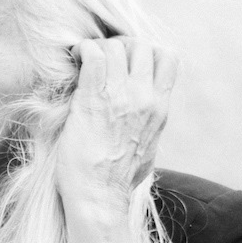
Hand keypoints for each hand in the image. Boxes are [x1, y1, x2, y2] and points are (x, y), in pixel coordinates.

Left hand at [55, 36, 178, 223]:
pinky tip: (74, 61)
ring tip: (83, 62)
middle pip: (142, 45)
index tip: (126, 62)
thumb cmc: (116, 182)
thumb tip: (142, 127)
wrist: (99, 197)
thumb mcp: (147, 150)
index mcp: (160, 108)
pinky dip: (83, 51)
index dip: (145, 52)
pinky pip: (94, 53)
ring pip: (117, 46)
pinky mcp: (95, 97)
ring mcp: (122, 96)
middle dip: (121, 46)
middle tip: (101, 60)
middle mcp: (146, 98)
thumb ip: (148, 128)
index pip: (167, 58)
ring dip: (98, 48)